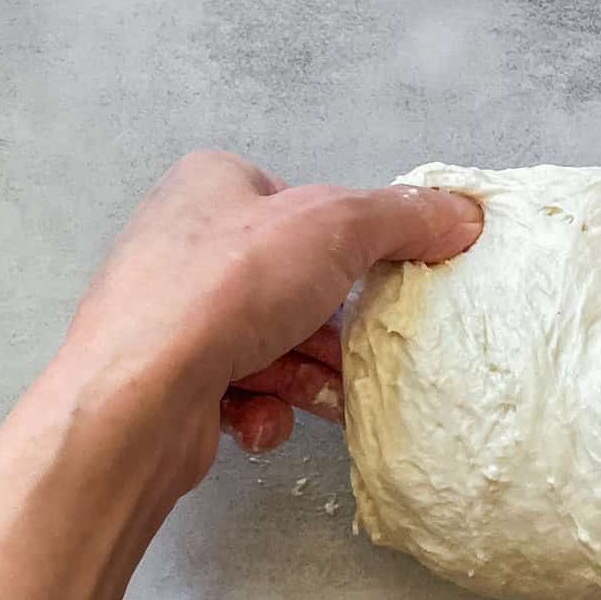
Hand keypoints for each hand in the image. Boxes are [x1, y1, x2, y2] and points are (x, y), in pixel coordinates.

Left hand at [63, 150, 481, 488]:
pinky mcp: (171, 379)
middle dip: (332, 326)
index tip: (382, 273)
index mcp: (213, 185)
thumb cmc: (222, 290)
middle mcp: (185, 242)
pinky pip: (243, 390)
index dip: (347, 241)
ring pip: (275, 343)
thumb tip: (461, 214)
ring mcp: (173, 314)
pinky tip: (259, 415)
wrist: (139, 398)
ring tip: (323, 395)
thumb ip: (404, 218)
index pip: (302, 204)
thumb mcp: (335, 228)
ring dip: (307, 374)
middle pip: (296, 282)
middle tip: (360, 348)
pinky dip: (266, 408)